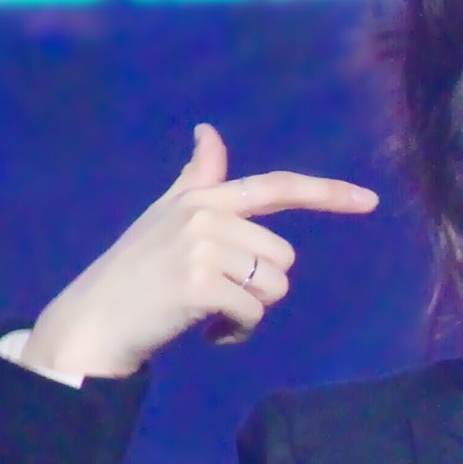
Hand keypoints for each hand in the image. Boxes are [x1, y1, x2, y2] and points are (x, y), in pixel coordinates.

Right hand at [21, 125, 379, 378]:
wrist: (93, 320)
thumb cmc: (135, 272)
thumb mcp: (165, 217)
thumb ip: (197, 178)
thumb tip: (208, 131)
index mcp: (203, 197)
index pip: (276, 186)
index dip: (327, 193)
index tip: (369, 200)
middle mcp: (205, 214)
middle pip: (283, 256)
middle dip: (260, 286)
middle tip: (215, 295)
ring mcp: (201, 247)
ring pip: (274, 286)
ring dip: (250, 311)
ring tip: (209, 312)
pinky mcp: (199, 284)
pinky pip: (254, 313)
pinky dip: (237, 332)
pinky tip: (206, 332)